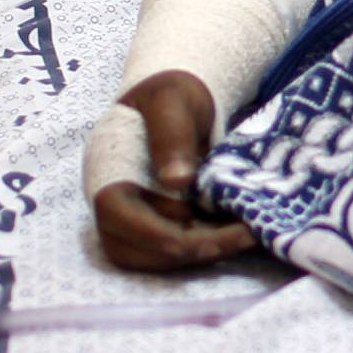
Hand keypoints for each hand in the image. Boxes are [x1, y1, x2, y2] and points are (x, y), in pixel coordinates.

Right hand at [92, 70, 256, 271]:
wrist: (177, 97)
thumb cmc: (171, 93)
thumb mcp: (172, 101)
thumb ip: (172, 135)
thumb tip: (176, 181)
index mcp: (106, 171)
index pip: (117, 217)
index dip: (161, 234)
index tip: (211, 236)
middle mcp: (111, 203)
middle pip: (138, 249)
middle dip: (192, 249)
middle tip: (245, 235)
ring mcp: (130, 218)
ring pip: (155, 258)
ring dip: (201, 253)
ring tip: (246, 235)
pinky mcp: (154, 225)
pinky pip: (171, 251)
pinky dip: (204, 248)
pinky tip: (237, 234)